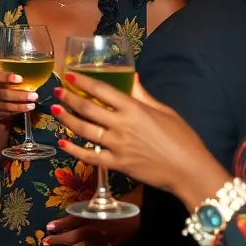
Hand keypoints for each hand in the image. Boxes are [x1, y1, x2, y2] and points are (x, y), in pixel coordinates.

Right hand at [0, 68, 35, 125]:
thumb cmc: (8, 84)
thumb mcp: (10, 77)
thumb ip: (19, 74)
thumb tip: (39, 71)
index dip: (7, 77)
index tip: (20, 79)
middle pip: (3, 93)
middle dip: (20, 95)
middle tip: (34, 95)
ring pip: (6, 105)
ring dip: (21, 105)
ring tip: (33, 103)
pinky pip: (9, 111)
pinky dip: (20, 109)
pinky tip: (29, 107)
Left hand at [43, 213, 138, 245]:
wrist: (139, 214)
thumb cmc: (118, 204)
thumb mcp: (99, 201)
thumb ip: (85, 208)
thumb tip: (70, 214)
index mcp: (94, 215)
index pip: (72, 221)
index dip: (60, 224)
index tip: (48, 227)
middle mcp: (96, 229)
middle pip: (73, 236)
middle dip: (58, 240)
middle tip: (46, 242)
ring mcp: (103, 241)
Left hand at [51, 72, 229, 207]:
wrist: (190, 170)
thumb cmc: (182, 138)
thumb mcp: (165, 111)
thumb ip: (143, 95)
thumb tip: (132, 77)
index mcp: (134, 109)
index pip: (102, 91)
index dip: (83, 82)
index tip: (69, 75)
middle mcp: (122, 126)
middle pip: (88, 109)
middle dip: (69, 99)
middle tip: (57, 92)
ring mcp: (117, 146)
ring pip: (84, 130)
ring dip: (67, 119)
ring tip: (55, 110)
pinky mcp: (117, 164)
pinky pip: (90, 157)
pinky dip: (73, 150)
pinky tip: (62, 142)